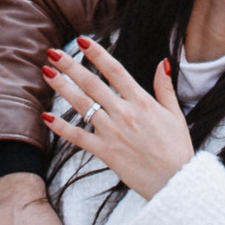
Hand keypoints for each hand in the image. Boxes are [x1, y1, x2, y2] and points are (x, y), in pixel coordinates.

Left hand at [47, 34, 195, 200]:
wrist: (176, 183)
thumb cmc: (177, 150)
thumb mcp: (176, 115)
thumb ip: (165, 87)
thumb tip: (162, 62)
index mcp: (142, 102)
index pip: (115, 70)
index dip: (97, 53)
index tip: (82, 40)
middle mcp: (125, 113)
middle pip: (92, 84)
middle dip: (70, 66)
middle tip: (53, 52)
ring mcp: (113, 133)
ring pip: (82, 105)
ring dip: (62, 88)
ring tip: (46, 73)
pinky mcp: (105, 152)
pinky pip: (79, 137)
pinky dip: (61, 128)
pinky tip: (47, 117)